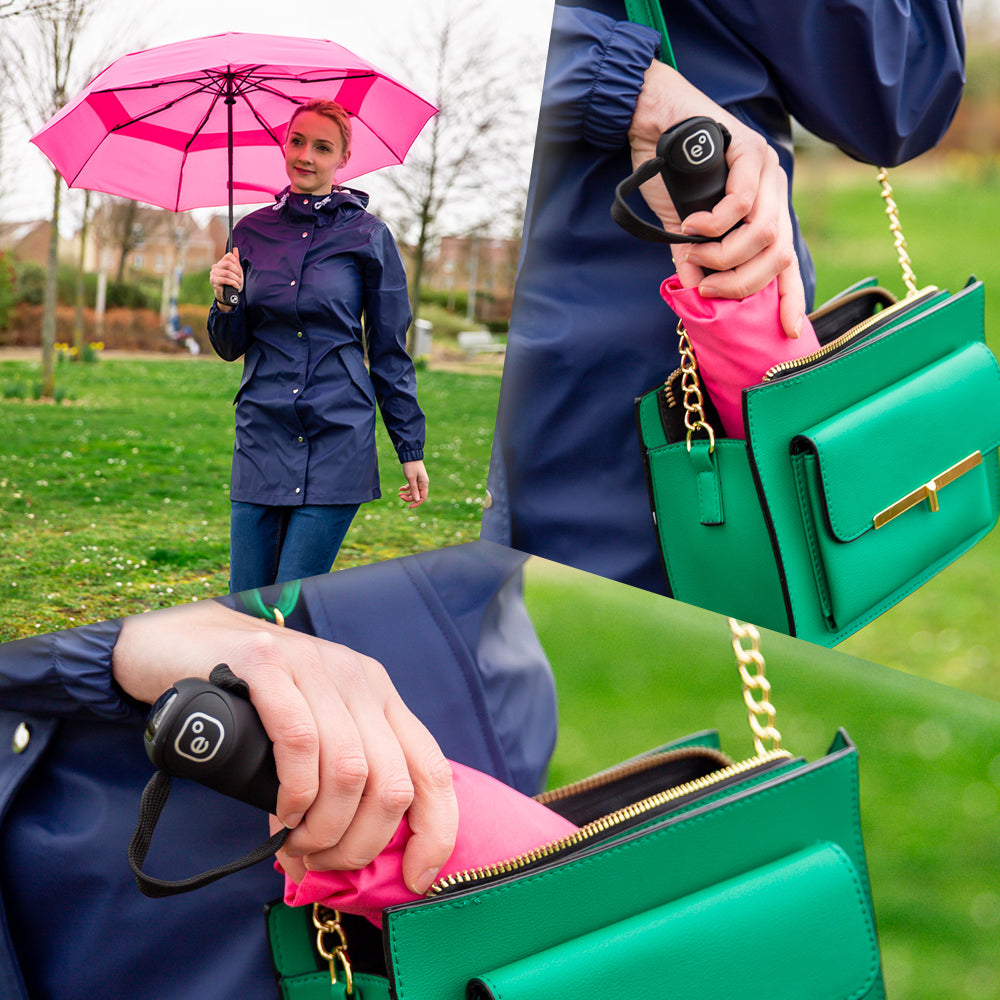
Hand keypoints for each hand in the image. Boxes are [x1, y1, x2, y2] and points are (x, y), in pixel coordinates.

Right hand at [111, 599, 457, 893]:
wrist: (184, 643)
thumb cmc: (249, 706)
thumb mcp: (309, 741)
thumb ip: (329, 793)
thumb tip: (330, 870)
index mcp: (382, 699)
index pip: (433, 769)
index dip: (436, 831)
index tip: (417, 878)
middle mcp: (360, 680)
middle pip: (391, 782)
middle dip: (360, 843)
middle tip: (320, 862)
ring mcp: (317, 668)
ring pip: (350, 770)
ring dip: (323, 828)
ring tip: (294, 842)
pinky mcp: (269, 665)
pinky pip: (300, 741)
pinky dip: (295, 793)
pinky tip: (282, 811)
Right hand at [209, 248, 243, 311]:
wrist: (228, 296)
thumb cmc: (232, 283)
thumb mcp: (236, 271)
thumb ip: (235, 260)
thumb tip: (235, 249)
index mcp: (221, 263)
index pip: (229, 256)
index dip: (237, 263)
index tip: (240, 271)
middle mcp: (215, 266)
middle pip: (228, 264)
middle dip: (237, 272)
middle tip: (240, 278)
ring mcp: (213, 273)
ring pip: (227, 273)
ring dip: (236, 279)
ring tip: (238, 283)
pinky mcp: (213, 281)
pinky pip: (225, 280)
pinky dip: (233, 283)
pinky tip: (236, 286)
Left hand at [399, 460, 428, 508]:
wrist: (410, 455)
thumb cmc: (411, 466)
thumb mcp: (411, 478)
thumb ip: (414, 489)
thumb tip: (416, 500)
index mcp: (424, 484)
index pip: (422, 498)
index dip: (416, 503)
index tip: (409, 507)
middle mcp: (423, 483)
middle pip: (417, 495)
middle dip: (409, 498)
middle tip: (400, 496)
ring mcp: (419, 481)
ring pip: (413, 491)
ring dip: (407, 494)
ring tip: (399, 494)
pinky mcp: (415, 478)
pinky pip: (411, 486)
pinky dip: (406, 488)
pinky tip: (400, 489)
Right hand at [628, 61, 805, 337]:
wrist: (652, 120)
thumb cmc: (667, 171)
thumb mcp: (684, 227)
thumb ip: (695, 259)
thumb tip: (696, 295)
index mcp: (765, 210)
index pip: (788, 260)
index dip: (791, 297)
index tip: (789, 330)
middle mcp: (774, 190)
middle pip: (778, 253)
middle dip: (742, 282)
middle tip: (708, 288)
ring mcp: (766, 168)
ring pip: (762, 232)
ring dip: (724, 255)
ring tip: (694, 250)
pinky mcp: (750, 149)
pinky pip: (741, 203)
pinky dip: (714, 224)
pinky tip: (692, 224)